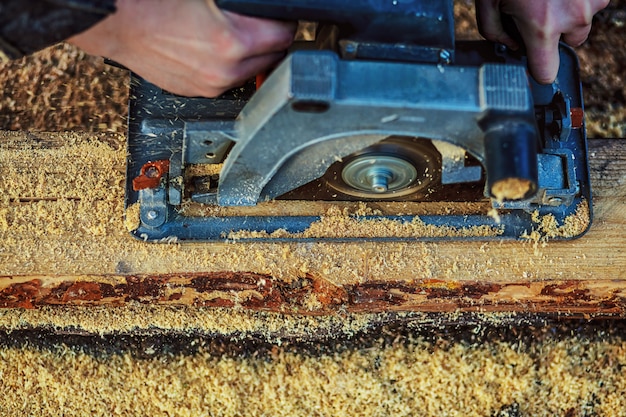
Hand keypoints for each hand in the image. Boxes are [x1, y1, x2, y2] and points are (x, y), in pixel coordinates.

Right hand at [69, 0, 295, 96]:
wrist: (121, 22)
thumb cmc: (158, 4)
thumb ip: (243, 5)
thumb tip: (261, 9)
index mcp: (234, 42)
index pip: (283, 35)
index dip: (283, 22)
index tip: (280, 17)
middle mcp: (226, 70)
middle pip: (273, 57)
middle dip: (270, 40)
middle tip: (262, 25)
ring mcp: (212, 85)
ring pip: (252, 71)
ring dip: (253, 56)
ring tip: (237, 37)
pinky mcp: (199, 92)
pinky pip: (229, 81)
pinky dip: (230, 67)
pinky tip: (216, 50)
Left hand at [475, 0, 608, 83]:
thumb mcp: (488, 3)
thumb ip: (495, 34)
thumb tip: (513, 46)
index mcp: (541, 26)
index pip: (546, 73)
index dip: (537, 68)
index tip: (532, 61)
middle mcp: (573, 15)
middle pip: (569, 44)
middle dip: (553, 33)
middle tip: (536, 10)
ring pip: (582, 20)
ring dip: (567, 12)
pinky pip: (591, 0)